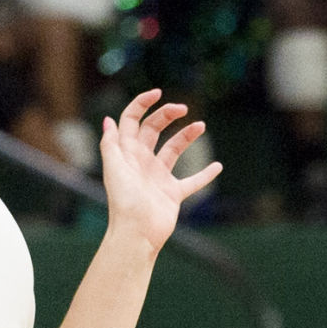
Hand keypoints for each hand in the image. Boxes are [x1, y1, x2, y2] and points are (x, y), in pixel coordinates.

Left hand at [99, 91, 220, 253]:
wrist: (136, 234)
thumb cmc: (124, 202)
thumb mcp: (113, 168)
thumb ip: (110, 144)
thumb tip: (109, 120)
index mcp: (127, 153)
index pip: (132, 121)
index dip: (142, 104)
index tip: (158, 93)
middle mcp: (142, 162)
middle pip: (153, 129)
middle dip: (166, 115)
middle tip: (183, 108)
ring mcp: (158, 177)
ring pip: (173, 149)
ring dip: (186, 136)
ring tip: (201, 126)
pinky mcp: (172, 194)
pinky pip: (192, 181)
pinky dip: (205, 174)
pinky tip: (217, 166)